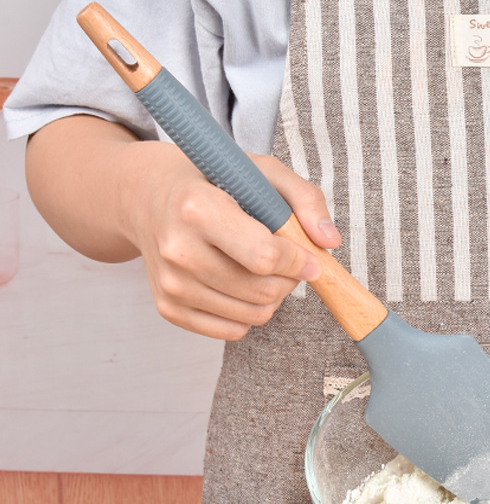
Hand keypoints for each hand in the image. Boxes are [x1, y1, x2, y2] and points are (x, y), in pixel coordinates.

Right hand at [120, 141, 341, 338]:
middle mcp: (177, 250)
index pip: (264, 256)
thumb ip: (305, 199)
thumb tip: (329, 242)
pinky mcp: (168, 308)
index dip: (299, 261)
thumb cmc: (213, 181)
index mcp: (198, 209)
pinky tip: (240, 283)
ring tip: (262, 268)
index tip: (310, 258)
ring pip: (252, 315)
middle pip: (262, 291)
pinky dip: (248, 313)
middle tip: (285, 259)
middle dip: (289, 279)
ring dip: (272, 296)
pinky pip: (232, 331)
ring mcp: (170, 283)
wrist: (147, 196)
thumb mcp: (262, 172)